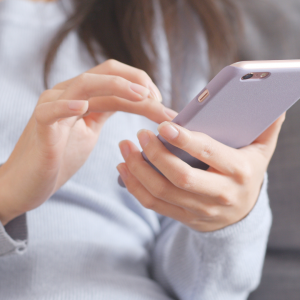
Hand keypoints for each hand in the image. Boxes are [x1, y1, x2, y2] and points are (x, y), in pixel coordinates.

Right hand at [0, 59, 176, 225]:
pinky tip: (83, 107)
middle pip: (106, 73)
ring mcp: (52, 107)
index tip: (162, 104)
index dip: (143, 86)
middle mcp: (68, 95)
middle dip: (138, 83)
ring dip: (116, 87)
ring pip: (85, 84)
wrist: (29, 183)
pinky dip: (67, 106)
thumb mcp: (89, 130)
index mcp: (83, 97)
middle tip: (160, 100)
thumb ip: (105, 112)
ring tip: (141, 96)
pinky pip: (51, 110)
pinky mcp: (41, 126)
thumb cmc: (60, 157)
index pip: (116, 79)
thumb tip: (135, 102)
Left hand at [117, 114, 284, 231]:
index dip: (184, 140)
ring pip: (161, 192)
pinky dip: (135, 187)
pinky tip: (124, 169)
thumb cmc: (247, 172)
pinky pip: (154, 204)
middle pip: (179, 176)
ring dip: (138, 169)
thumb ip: (267, 127)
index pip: (208, 153)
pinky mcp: (184, 217)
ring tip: (125, 148)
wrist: (242, 213)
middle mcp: (220, 194)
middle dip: (155, 154)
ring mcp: (200, 209)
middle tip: (138, 134)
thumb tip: (274, 104)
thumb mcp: (261, 151)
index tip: (162, 125)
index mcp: (239, 171)